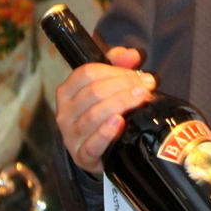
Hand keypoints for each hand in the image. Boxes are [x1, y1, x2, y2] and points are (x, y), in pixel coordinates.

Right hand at [55, 47, 156, 176]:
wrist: (97, 151)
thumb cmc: (101, 112)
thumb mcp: (107, 86)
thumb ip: (118, 66)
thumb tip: (132, 54)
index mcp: (67, 91)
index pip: (88, 73)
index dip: (116, 71)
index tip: (139, 75)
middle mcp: (64, 112)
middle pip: (94, 92)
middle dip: (124, 87)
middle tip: (146, 87)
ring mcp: (71, 135)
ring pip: (94, 115)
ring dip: (121, 104)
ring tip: (141, 99)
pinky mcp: (81, 155)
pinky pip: (93, 144)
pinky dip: (106, 133)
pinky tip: (119, 123)